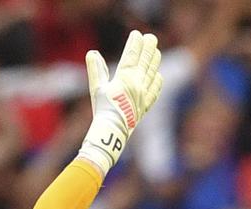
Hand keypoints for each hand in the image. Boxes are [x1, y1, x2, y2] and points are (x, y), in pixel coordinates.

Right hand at [77, 30, 163, 173]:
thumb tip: (93, 53)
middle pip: (144, 62)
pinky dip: (157, 82)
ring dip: (154, 62)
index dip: (134, 44)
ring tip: (157, 52)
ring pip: (151, 74)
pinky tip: (158, 76)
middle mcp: (137, 85)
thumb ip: (96, 70)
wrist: (113, 132)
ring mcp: (143, 95)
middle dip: (148, 48)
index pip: (131, 56)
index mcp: (124, 78)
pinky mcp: (145, 106)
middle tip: (152, 37)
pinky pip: (154, 92)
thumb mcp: (97, 89)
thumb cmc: (102, 110)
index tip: (137, 34)